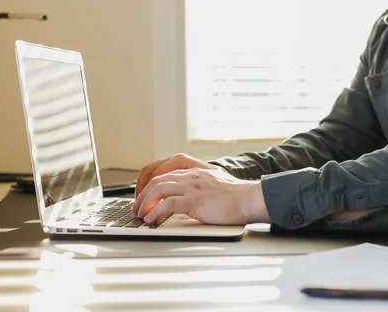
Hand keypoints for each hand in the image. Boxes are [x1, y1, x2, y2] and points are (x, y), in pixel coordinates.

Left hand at [131, 168, 269, 224]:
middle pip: (157, 178)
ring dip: (145, 202)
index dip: (149, 180)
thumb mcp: (213, 182)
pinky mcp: (195, 200)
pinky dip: (156, 211)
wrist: (250, 199)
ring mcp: (192, 186)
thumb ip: (197, 184)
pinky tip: (151, 219)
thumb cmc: (236, 195)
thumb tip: (183, 196)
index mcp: (195, 169)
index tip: (143, 192)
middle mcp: (191, 174)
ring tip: (140, 214)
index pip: (163, 167)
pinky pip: (168, 203)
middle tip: (137, 207)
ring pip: (159, 188)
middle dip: (143, 193)